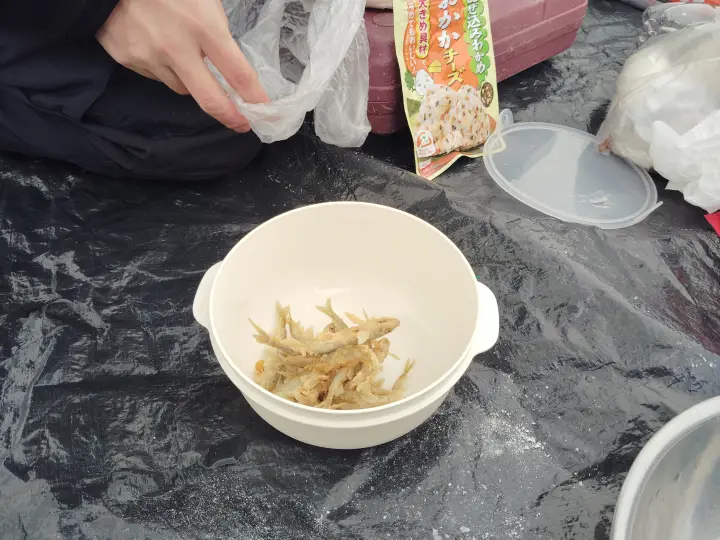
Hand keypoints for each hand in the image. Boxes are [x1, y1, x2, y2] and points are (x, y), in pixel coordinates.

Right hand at [97, 0, 267, 132]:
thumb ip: (217, 31)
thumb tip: (231, 65)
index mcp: (203, 26)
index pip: (238, 73)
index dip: (255, 96)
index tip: (265, 110)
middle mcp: (177, 48)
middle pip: (210, 99)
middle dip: (230, 116)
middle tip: (242, 124)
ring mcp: (150, 57)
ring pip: (182, 87)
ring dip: (190, 79)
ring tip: (182, 51)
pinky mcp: (128, 59)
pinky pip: (156, 75)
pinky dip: (163, 67)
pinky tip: (156, 43)